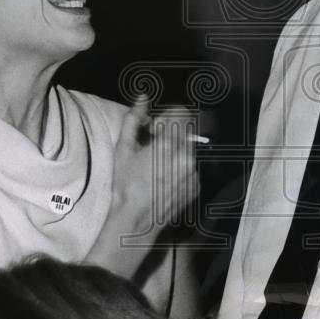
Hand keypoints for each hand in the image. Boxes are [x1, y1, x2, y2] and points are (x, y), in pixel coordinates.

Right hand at [111, 94, 199, 234]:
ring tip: (157, 164)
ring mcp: (194, 172)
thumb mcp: (124, 149)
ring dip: (176, 149)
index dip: (167, 116)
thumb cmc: (125, 184)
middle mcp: (187, 157)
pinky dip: (181, 167)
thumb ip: (134, 119)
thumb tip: (142, 98)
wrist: (134, 220)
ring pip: (190, 148)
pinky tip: (163, 178)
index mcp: (169, 144)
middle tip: (154, 145)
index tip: (154, 129)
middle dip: (172, 131)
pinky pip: (192, 166)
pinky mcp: (196, 185)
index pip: (182, 112)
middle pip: (188, 129)